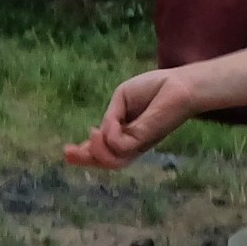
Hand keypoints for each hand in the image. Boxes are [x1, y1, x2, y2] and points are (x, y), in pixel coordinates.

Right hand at [62, 67, 210, 169]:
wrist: (180, 84)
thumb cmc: (155, 87)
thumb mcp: (122, 98)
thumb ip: (110, 118)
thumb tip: (102, 132)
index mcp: (126, 133)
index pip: (105, 150)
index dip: (85, 153)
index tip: (67, 151)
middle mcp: (132, 143)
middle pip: (106, 161)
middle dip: (84, 159)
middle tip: (67, 151)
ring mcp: (139, 144)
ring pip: (112, 161)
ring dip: (95, 150)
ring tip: (91, 133)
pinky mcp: (145, 140)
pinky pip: (120, 147)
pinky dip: (107, 138)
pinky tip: (104, 127)